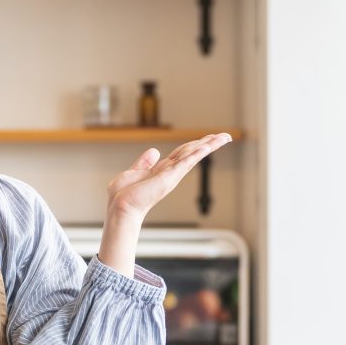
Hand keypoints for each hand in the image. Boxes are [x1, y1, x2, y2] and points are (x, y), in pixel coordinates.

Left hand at [107, 132, 231, 219]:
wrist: (120, 207)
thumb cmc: (123, 195)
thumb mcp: (134, 172)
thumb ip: (144, 162)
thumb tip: (154, 151)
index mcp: (163, 170)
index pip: (184, 153)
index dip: (196, 144)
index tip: (209, 138)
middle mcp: (170, 172)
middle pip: (193, 152)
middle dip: (209, 143)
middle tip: (226, 136)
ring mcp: (171, 175)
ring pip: (193, 155)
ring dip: (209, 145)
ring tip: (223, 138)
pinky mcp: (168, 178)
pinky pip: (185, 163)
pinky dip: (196, 154)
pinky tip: (206, 147)